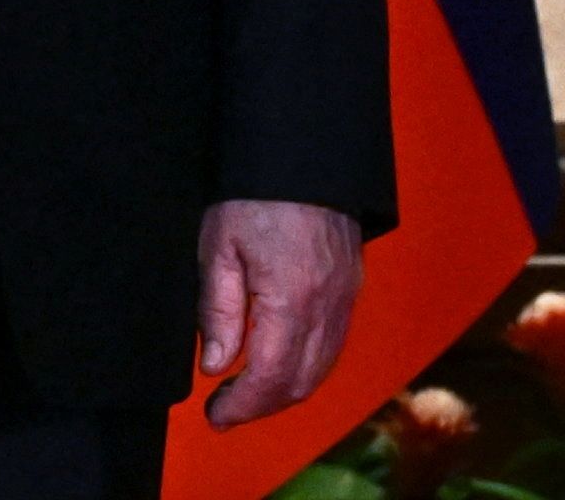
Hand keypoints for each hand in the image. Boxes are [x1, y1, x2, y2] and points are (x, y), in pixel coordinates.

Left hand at [194, 198, 360, 424]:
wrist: (303, 149)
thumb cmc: (254, 193)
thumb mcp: (219, 247)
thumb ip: (218, 312)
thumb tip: (216, 366)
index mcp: (291, 298)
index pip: (269, 377)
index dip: (241, 407)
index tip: (214, 416)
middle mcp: (327, 305)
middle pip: (299, 383)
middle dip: (261, 406)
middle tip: (224, 409)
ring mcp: (345, 295)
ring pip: (321, 368)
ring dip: (284, 390)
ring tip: (247, 390)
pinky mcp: (351, 284)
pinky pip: (334, 343)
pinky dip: (306, 365)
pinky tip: (279, 359)